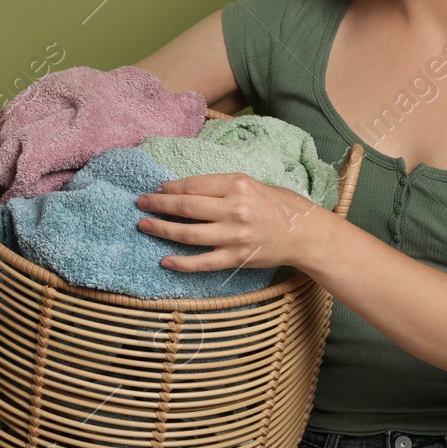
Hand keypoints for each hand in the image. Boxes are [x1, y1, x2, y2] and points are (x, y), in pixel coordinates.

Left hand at [134, 173, 329, 273]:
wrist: (305, 233)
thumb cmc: (279, 205)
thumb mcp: (253, 185)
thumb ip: (223, 188)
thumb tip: (187, 191)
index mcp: (238, 185)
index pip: (194, 185)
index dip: (171, 188)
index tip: (158, 189)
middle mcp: (234, 209)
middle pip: (185, 207)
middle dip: (158, 205)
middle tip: (141, 204)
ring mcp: (234, 235)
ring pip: (188, 233)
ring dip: (162, 230)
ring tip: (145, 226)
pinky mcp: (236, 257)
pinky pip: (202, 262)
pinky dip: (181, 263)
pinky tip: (165, 260)